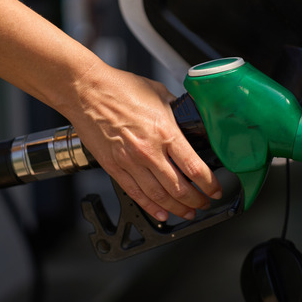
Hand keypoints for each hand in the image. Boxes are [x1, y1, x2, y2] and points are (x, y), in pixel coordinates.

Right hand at [66, 64, 221, 221]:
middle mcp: (149, 151)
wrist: (86, 91)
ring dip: (177, 208)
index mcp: (164, 131)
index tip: (215, 189)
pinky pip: (136, 194)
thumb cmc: (119, 88)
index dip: (209, 183)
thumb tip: (189, 119)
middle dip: (197, 200)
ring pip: (159, 196)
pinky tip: (161, 213)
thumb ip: (176, 110)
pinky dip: (151, 207)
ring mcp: (130, 162)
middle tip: (205, 203)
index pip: (194, 167)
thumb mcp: (159, 93)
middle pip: (179, 187)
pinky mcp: (114, 167)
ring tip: (188, 212)